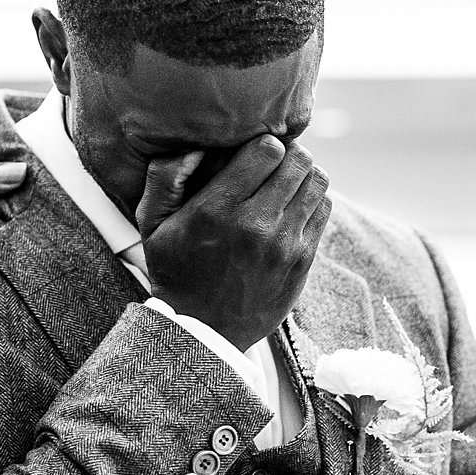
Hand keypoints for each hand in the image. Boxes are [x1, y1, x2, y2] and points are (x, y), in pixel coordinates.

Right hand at [135, 135, 331, 349]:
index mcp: (216, 210)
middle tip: (273, 161)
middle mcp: (255, 225)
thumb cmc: (176, 271)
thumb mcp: (151, 224)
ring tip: (286, 182)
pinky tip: (292, 208)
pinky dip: (312, 200)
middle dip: (287, 153)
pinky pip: (324, 210)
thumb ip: (163, 176)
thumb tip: (197, 145)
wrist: (203, 331)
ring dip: (303, 175)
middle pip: (298, 160)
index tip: (254, 152)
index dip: (263, 143)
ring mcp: (285, 244)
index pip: (267, 148)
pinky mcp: (303, 260)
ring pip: (317, 181)